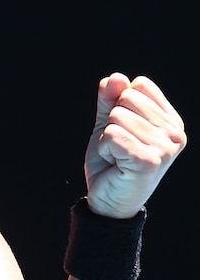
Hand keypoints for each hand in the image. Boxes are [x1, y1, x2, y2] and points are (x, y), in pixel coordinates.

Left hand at [84, 73, 186, 218]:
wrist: (108, 201)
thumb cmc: (111, 162)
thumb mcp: (108, 124)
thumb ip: (110, 99)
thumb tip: (116, 77)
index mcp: (170, 120)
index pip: (139, 85)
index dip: (120, 104)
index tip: (124, 130)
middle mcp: (175, 133)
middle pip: (127, 98)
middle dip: (112, 121)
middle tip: (119, 146)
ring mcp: (165, 147)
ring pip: (117, 116)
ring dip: (107, 137)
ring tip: (118, 157)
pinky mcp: (150, 160)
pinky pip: (112, 135)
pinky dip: (105, 148)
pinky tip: (116, 163)